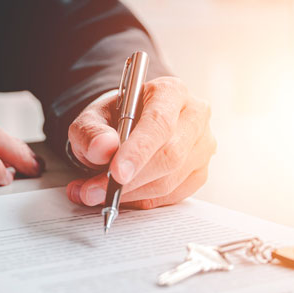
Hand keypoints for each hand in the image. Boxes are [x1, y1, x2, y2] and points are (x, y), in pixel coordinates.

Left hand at [65, 76, 215, 208]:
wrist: (127, 128)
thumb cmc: (113, 120)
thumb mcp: (92, 118)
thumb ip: (91, 131)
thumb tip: (102, 148)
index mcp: (170, 91)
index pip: (160, 122)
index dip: (138, 150)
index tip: (116, 173)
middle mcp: (194, 116)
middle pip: (170, 154)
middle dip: (130, 180)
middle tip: (94, 191)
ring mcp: (202, 146)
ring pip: (170, 181)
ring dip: (130, 194)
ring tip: (96, 193)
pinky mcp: (200, 172)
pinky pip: (172, 196)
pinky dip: (141, 200)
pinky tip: (121, 196)